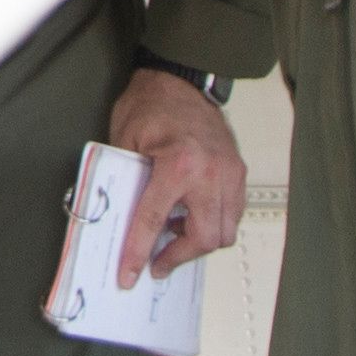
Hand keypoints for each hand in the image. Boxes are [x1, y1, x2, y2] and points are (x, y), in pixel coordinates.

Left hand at [105, 68, 244, 285]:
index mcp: (178, 164)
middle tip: (156, 263)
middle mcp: (210, 172)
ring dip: (198, 242)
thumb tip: (117, 221)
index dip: (138, 253)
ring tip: (174, 235)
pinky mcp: (238, 173)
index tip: (129, 275)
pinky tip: (192, 216)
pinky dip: (214, 223)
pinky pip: (233, 214)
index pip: (154, 222)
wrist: (181, 80)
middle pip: (203, 238)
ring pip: (224, 232)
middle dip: (178, 257)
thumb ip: (126, 183)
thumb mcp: (126, 142)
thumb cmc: (152, 105)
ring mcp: (230, 174)